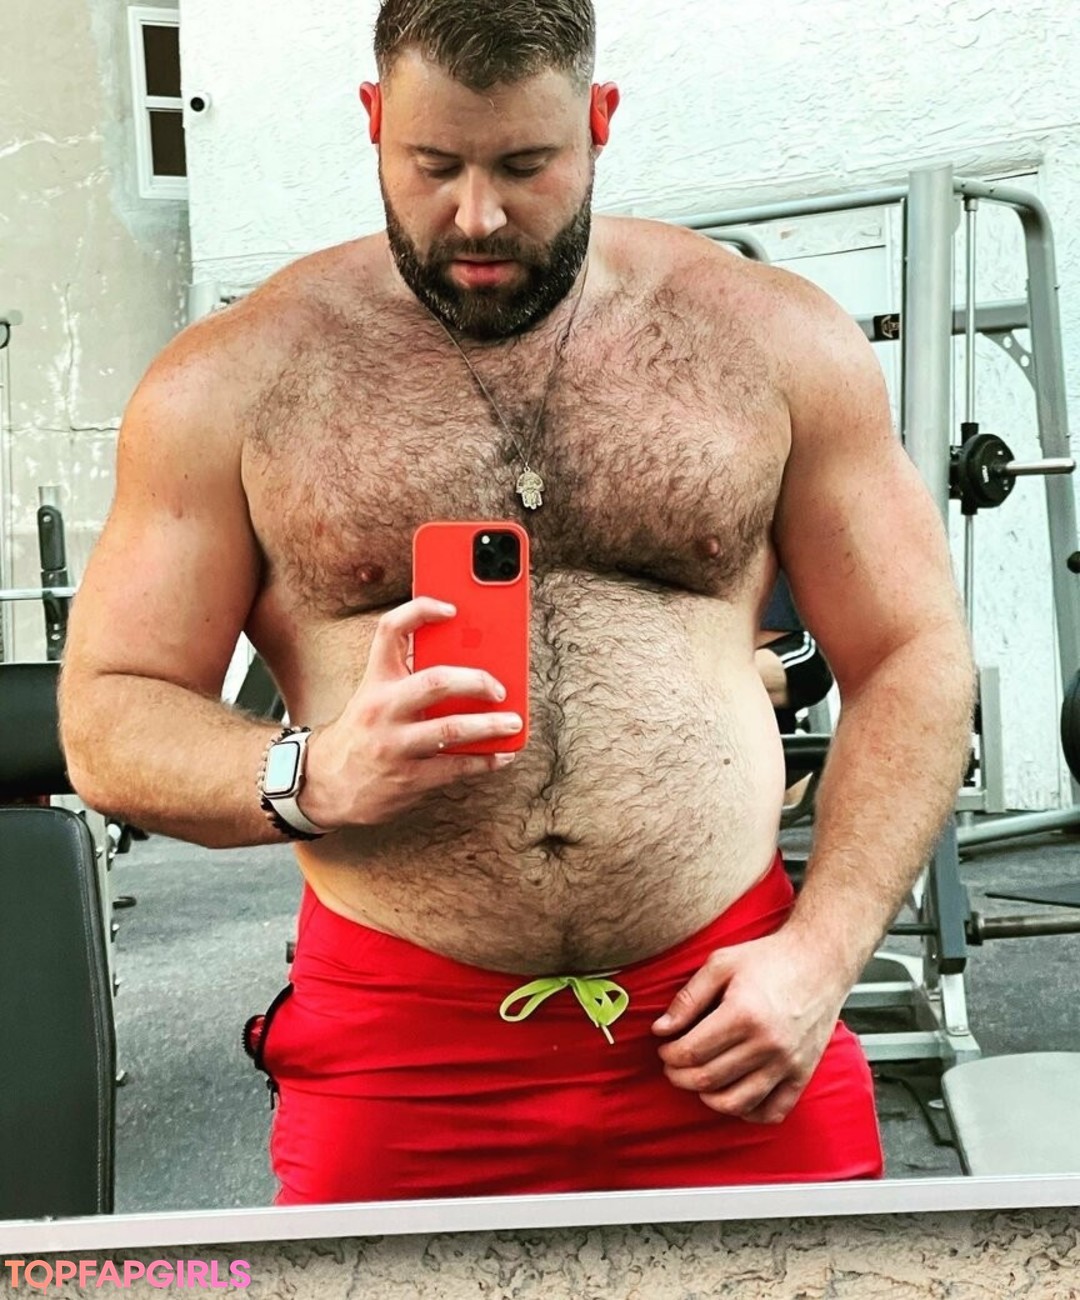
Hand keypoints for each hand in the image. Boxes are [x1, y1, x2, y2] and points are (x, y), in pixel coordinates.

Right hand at [298, 597, 522, 828]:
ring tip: (513, 721)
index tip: (452, 609)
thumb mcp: (374, 696)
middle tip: (500, 687)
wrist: (326, 785)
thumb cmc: (362, 732)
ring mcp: (394, 745)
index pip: (390, 631)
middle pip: (436, 681)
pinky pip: (455, 767)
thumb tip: (467, 657)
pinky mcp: (407, 779)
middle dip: (477, 681)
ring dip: (490, 725)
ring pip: (451, 729)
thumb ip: (409, 675)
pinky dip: (485, 760)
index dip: (420, 611)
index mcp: (375, 681)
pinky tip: (503, 754)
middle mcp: (382, 709)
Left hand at [652, 928, 848, 1123]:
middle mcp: (767, 1044)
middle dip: (680, 1076)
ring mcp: (787, 1063)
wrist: (820, 961)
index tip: (664, 1048)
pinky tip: (734, 1097)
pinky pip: (773, 1111)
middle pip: (708, 1079)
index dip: (669, 1055)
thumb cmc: (769, 959)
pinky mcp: (803, 1074)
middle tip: (672, 1065)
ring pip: (735, 1102)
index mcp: (743, 1014)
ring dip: (707, 1097)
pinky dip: (748, 1113)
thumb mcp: (721, 964)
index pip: (692, 1052)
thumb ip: (687, 998)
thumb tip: (660, 1029)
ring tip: (697, 1080)